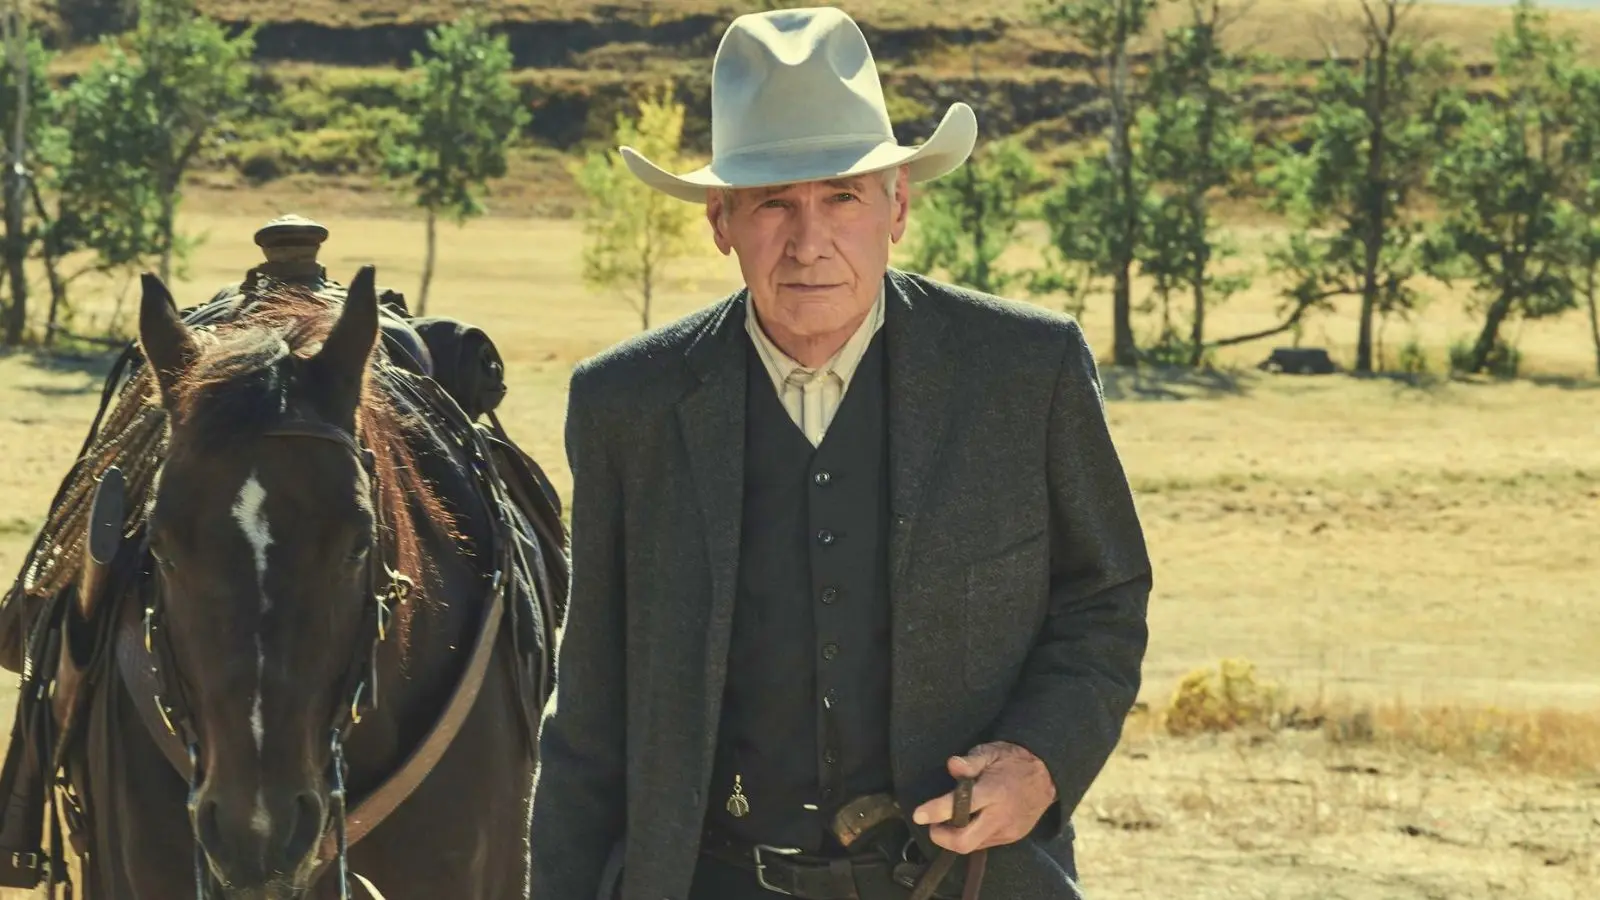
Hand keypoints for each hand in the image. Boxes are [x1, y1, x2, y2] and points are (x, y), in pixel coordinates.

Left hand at [909, 741, 1056, 853]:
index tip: (918, 815)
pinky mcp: (1012, 838)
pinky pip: (985, 843)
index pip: (960, 807)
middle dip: (942, 837)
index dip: (935, 812)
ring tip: (953, 818)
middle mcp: (1000, 817)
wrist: (1048, 775)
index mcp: (993, 792)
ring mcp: (1007, 831)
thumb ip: (970, 761)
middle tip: (933, 824)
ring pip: (973, 846)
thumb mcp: (992, 751)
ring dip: (957, 836)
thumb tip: (952, 765)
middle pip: (964, 842)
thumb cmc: (1014, 760)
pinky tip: (972, 820)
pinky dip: (972, 835)